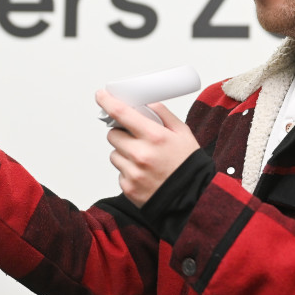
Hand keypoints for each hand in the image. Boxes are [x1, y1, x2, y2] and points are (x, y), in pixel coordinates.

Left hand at [96, 89, 199, 207]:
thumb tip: (147, 103)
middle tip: (136, 138)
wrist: (193, 198)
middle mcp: (141, 154)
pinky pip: (120, 172)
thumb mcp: (183, 133)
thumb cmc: (188, 165)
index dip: (108, 102)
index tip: (101, 96)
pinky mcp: (128, 188)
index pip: (122, 113)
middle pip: (112, 135)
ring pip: (114, 154)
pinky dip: (128, 171)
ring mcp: (133, 173)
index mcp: (155, 137)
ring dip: (124, 153)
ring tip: (144, 160)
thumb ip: (163, 114)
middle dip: (121, 133)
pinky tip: (145, 174)